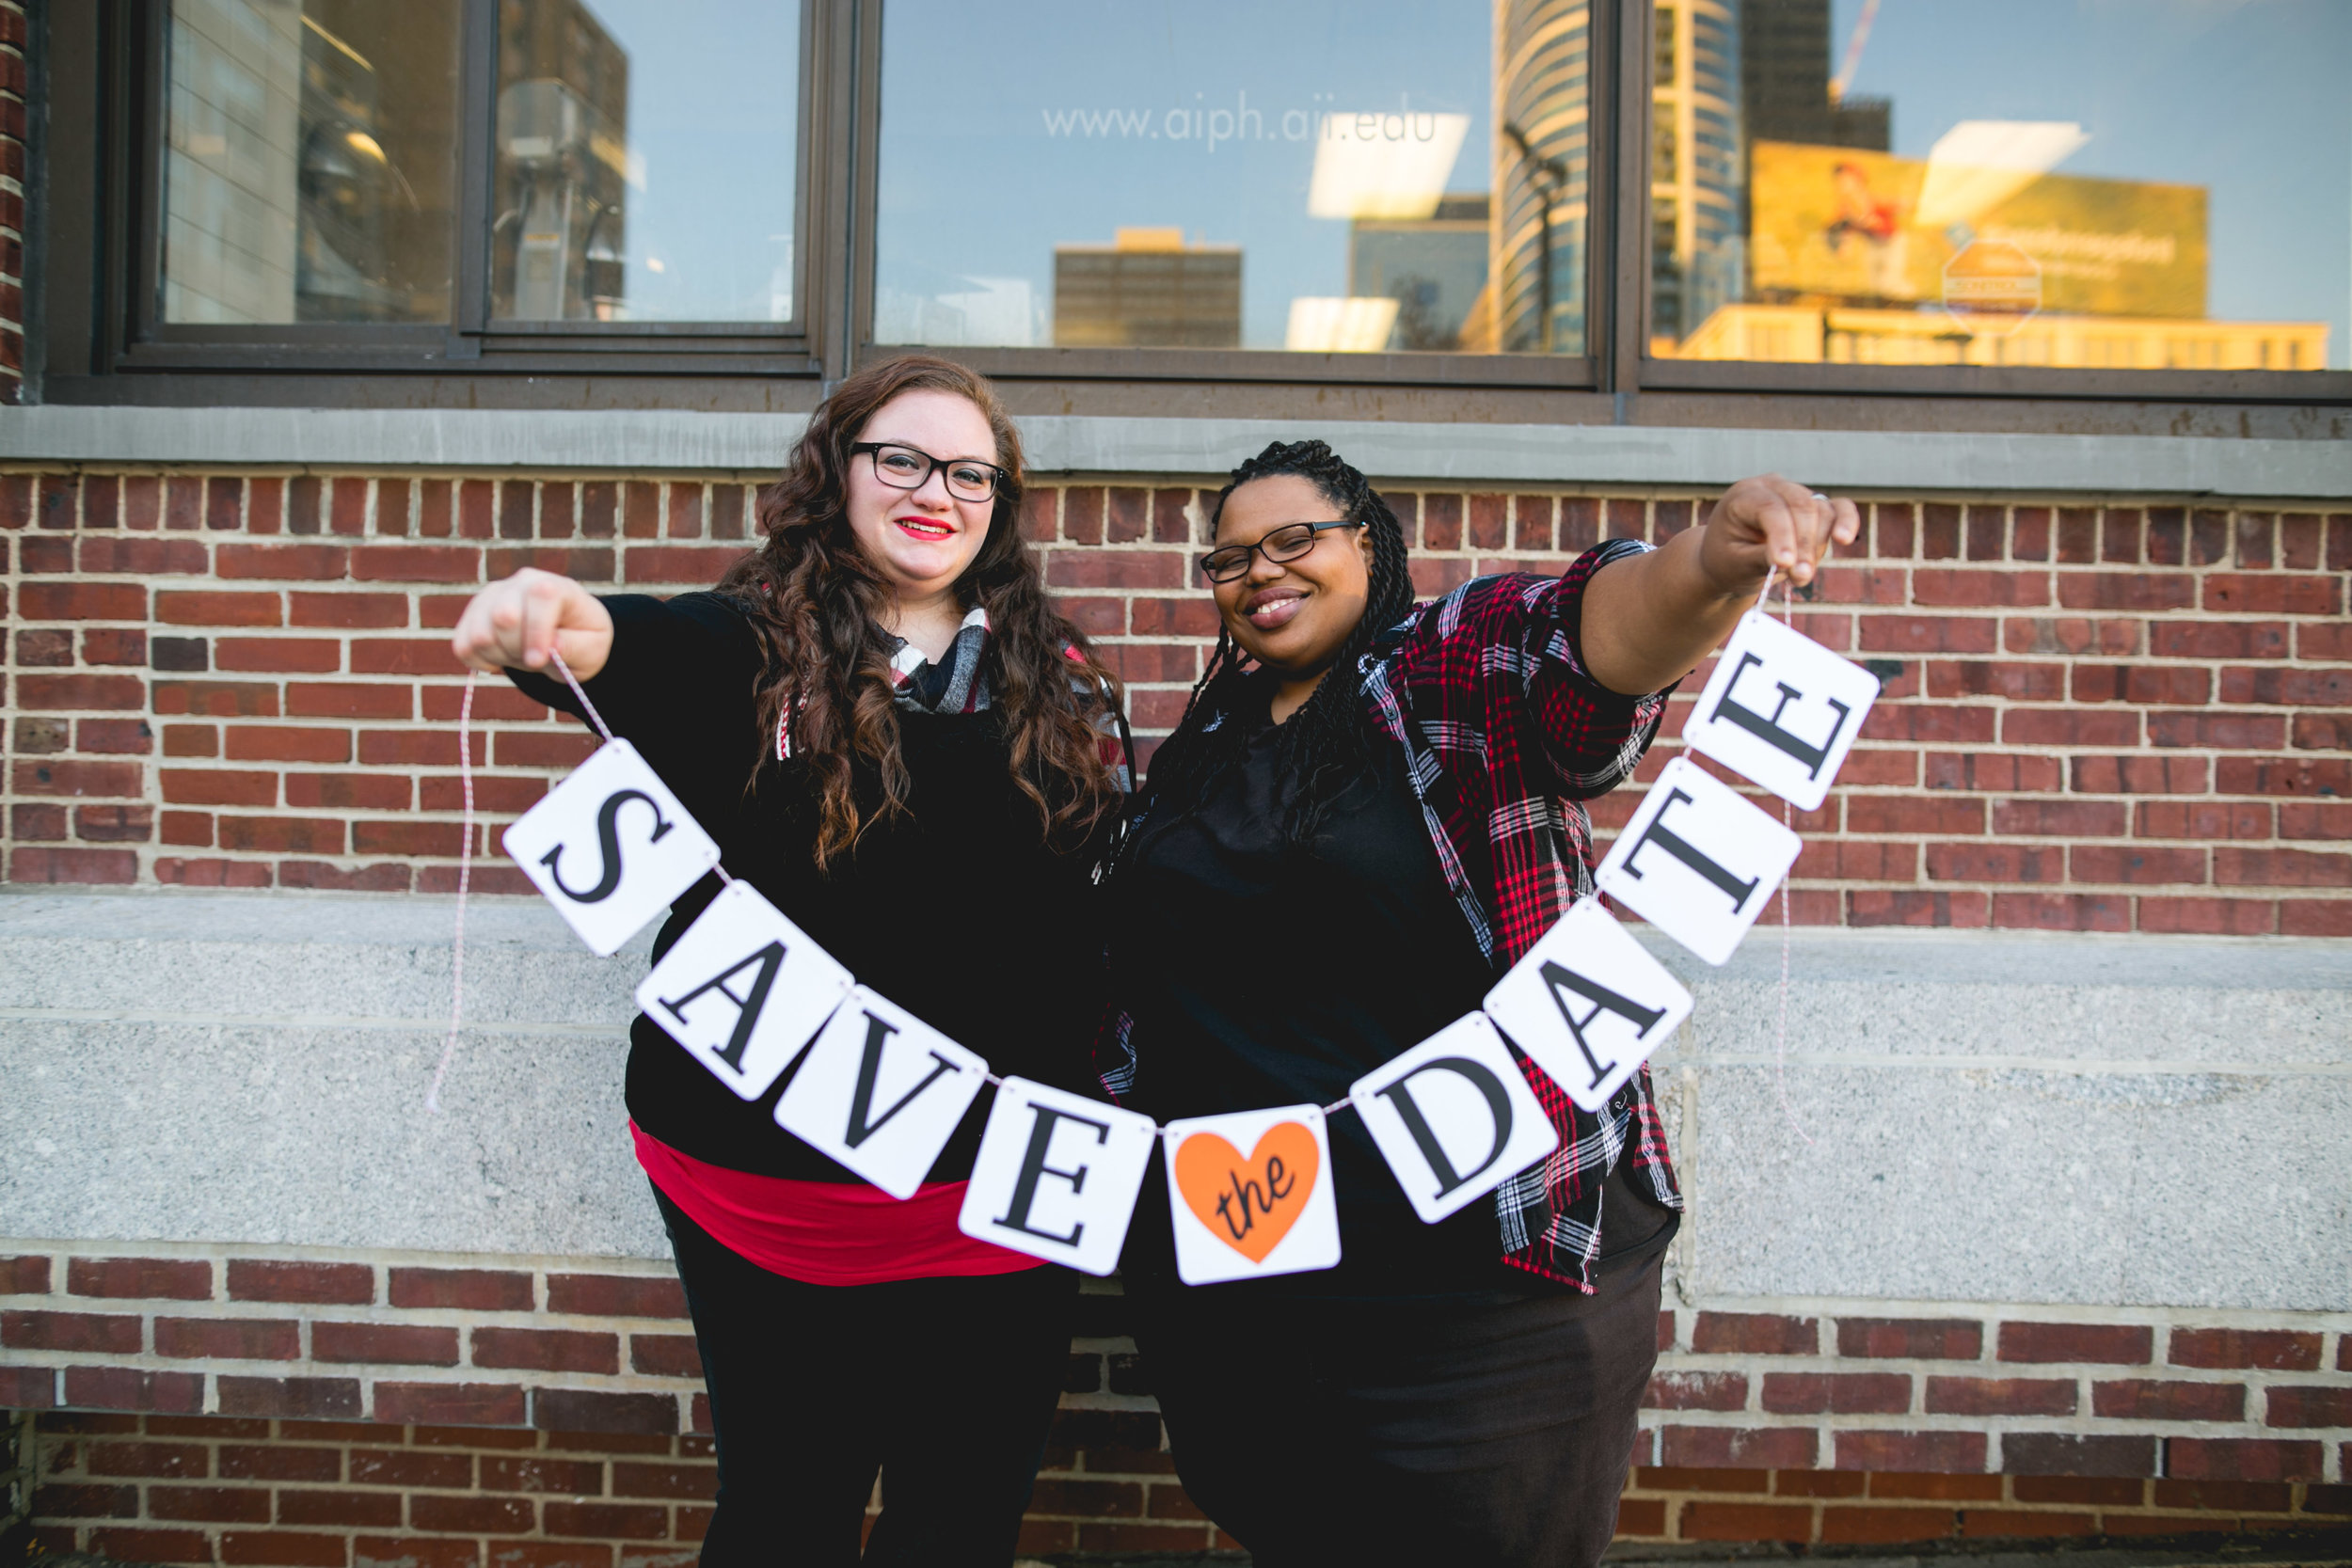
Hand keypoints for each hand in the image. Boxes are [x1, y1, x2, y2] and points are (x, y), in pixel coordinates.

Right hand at [449, 569, 614, 678]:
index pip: (539, 596)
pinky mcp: (473, 614)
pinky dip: (480, 661)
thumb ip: (574, 647)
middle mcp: (519, 583)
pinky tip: (500, 659)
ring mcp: (492, 596)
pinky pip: (462, 646)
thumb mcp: (592, 648)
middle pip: (502, 617)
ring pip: (479, 635)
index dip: (537, 633)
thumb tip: (553, 646)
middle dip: (518, 650)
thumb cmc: (581, 640)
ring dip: (500, 657)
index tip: (539, 660)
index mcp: (554, 585)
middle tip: (534, 659)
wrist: (564, 637)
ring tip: (520, 655)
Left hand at [1697, 474, 1861, 594]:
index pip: (1770, 509)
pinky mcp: (1815, 507)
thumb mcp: (1735, 563)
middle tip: (1800, 578)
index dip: (1782, 536)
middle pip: (1801, 506)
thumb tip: (1791, 562)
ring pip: (1821, 512)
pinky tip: (1844, 538)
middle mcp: (1772, 487)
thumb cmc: (1728, 560)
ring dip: (1816, 547)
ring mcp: (1796, 494)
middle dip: (1804, 545)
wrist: (1730, 560)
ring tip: (1799, 577)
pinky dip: (1847, 522)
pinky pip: (1840, 508)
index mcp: (1744, 495)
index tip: (1785, 564)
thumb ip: (1762, 558)